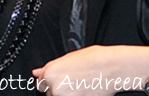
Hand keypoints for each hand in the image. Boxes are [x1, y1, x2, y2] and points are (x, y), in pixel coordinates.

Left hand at [33, 45, 148, 95]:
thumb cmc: (94, 59)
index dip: (52, 81)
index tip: (61, 79)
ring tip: (81, 85)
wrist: (112, 67)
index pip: (41, 83)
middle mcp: (55, 88)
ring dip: (68, 94)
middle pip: (50, 92)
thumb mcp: (68, 58)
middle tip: (74, 81)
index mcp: (50, 73)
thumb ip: (50, 67)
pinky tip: (85, 90)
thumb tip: (36, 73)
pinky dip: (77, 95)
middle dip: (59, 88)